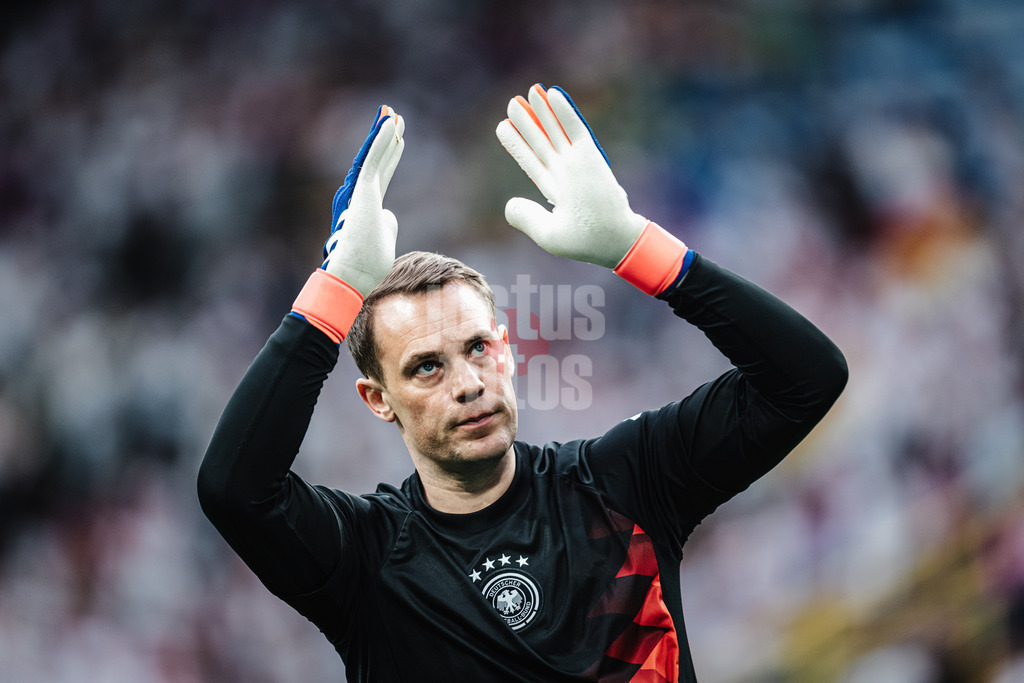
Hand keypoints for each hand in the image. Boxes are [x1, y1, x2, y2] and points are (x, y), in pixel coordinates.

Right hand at [322, 105, 405, 296]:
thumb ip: (387, 225)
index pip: (382, 173)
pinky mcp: (362, 192)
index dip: (391, 154)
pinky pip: (373, 161)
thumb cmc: (366, 265)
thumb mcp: (383, 241)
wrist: (352, 275)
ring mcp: (361, 192)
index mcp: (369, 205)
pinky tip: (389, 123)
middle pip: (378, 160)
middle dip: (387, 136)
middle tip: (394, 114)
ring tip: (392, 113)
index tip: (398, 137)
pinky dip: (380, 141)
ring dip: (383, 132)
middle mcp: (362, 195)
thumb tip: (388, 216)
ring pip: (374, 155)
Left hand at [495, 84, 646, 269]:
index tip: (502, 127)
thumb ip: (526, 218)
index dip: (517, 145)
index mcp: (555, 191)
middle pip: (541, 142)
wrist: (612, 240)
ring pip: (555, 132)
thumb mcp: (548, 234)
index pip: (531, 162)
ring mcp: (577, 163)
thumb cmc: (584, 242)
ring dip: (543, 112)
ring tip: (530, 92)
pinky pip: (575, 129)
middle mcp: (565, 173)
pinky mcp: (590, 156)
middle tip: (513, 103)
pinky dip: (564, 112)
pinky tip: (552, 94)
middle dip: (527, 123)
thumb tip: (509, 204)